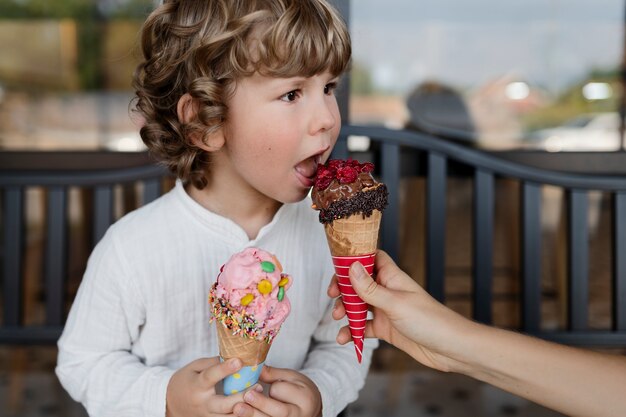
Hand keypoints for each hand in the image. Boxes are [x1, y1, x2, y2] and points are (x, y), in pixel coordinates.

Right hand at [166, 357, 257, 416]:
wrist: (170, 403)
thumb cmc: (185, 380)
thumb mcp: (194, 367)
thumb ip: (211, 363)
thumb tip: (231, 357)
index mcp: (197, 385)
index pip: (211, 376)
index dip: (225, 369)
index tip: (239, 360)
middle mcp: (202, 403)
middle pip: (224, 404)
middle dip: (242, 396)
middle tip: (258, 386)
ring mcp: (207, 415)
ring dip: (245, 409)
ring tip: (260, 399)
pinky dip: (239, 416)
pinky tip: (252, 409)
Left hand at [233, 366, 321, 416]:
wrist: (310, 410)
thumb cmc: (300, 391)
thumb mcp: (292, 378)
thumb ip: (273, 374)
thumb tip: (252, 368)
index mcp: (305, 398)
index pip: (285, 393)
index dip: (274, 388)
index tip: (266, 385)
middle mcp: (299, 415)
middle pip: (279, 411)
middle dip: (262, 404)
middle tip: (247, 395)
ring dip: (254, 415)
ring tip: (238, 408)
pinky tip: (242, 416)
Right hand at [328, 250, 470, 372]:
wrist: (450, 348)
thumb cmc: (430, 320)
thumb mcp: (395, 303)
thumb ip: (370, 288)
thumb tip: (351, 267)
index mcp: (392, 277)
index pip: (370, 258)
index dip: (353, 259)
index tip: (337, 267)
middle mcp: (387, 291)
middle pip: (358, 282)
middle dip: (344, 289)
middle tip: (334, 297)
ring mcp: (386, 310)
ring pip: (358, 305)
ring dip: (346, 311)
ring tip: (338, 319)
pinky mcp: (386, 328)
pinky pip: (363, 326)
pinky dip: (352, 331)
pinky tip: (345, 338)